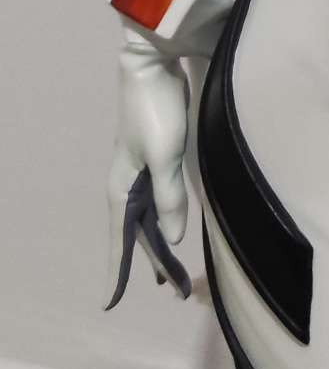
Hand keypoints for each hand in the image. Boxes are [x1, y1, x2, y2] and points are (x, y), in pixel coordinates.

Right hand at [105, 28, 192, 307]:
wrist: (151, 64)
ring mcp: (141, 171)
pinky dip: (166, 220)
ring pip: (151, 219)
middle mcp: (128, 184)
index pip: (121, 241)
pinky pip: (159, 200)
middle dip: (156, 263)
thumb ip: (170, 197)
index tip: (109, 304)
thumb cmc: (156, 109)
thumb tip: (173, 238)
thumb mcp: (166, 155)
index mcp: (123, 188)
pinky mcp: (156, 157)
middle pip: (140, 234)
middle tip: (178, 292)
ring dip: (162, 245)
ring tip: (175, 274)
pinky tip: (172, 228)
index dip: (117, 273)